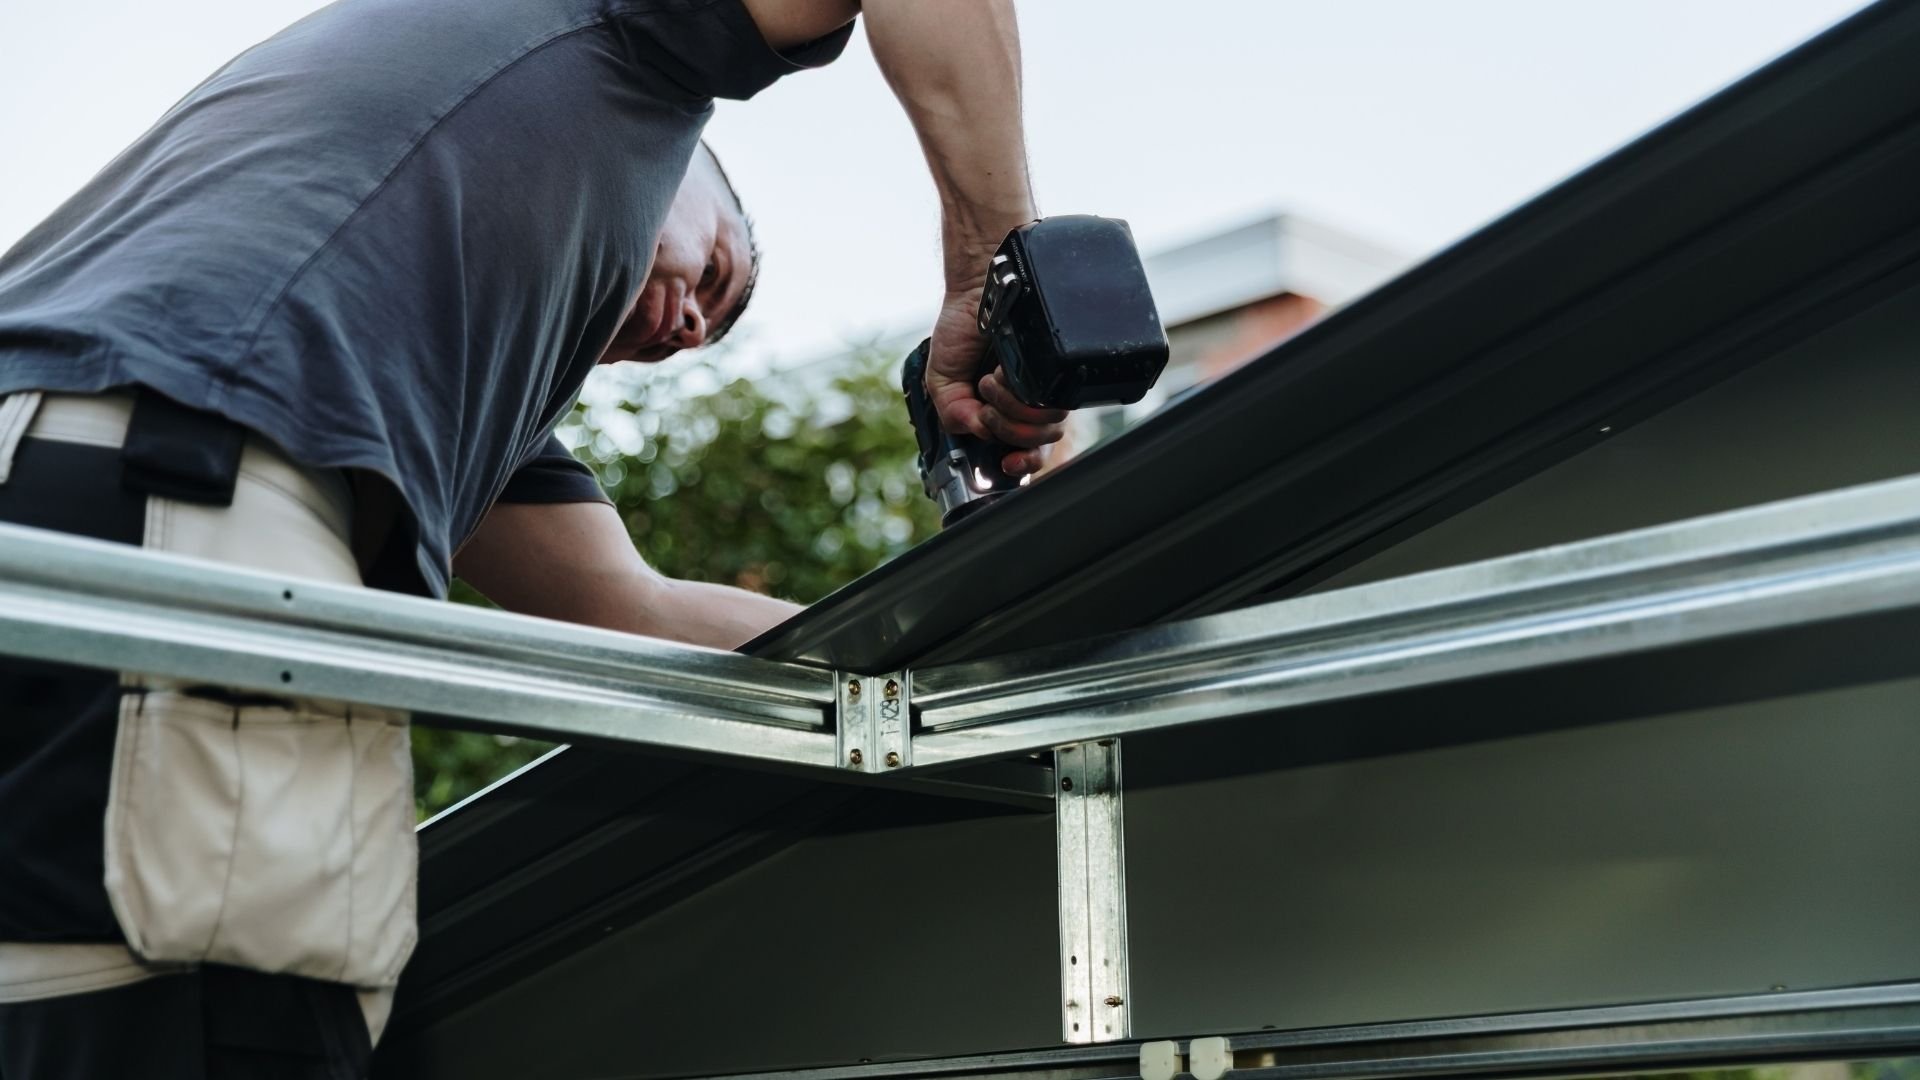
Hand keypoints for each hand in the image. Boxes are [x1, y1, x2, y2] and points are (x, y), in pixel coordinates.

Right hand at [924, 288, 1066, 476]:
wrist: (976, 291)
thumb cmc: (960, 331)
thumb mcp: (941, 380)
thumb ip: (954, 415)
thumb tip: (981, 434)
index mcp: (1005, 412)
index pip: (1026, 453)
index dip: (1022, 465)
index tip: (1008, 463)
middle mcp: (1028, 403)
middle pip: (1037, 447)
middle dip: (1006, 433)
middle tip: (986, 408)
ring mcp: (1042, 388)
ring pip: (1042, 428)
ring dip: (1007, 410)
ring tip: (991, 381)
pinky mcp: (1053, 372)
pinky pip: (1044, 402)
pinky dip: (1016, 394)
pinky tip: (1002, 373)